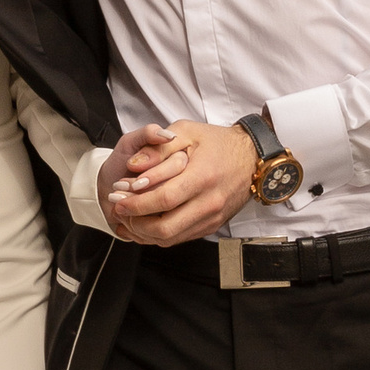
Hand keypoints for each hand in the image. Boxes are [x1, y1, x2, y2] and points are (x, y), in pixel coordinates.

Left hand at [100, 120, 258, 247]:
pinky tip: (146, 221)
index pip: (163, 199)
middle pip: (165, 227)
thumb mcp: (186, 131)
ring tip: (129, 216)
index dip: (136, 202)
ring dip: (144, 231)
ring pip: (170, 238)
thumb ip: (157, 148)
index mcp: (202, 176)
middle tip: (119, 209)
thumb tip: (134, 165)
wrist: (252, 158)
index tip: (117, 196)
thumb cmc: (218, 143)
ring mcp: (211, 218)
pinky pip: (180, 238)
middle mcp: (209, 202)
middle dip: (135, 221)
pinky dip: (158, 234)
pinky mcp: (212, 226)